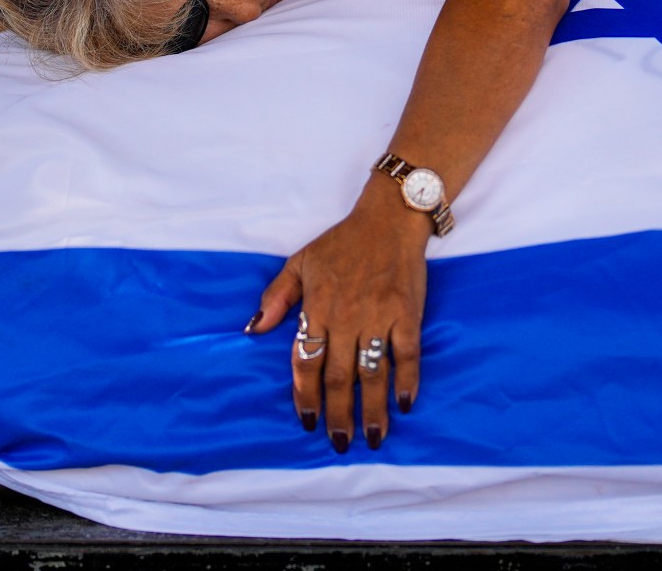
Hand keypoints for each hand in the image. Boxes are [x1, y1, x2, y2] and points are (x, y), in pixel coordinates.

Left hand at [247, 190, 429, 452]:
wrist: (389, 218)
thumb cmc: (342, 241)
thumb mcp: (301, 262)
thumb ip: (277, 297)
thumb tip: (253, 330)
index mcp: (317, 307)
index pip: (307, 361)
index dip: (306, 395)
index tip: (308, 421)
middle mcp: (346, 317)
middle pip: (340, 377)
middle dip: (338, 414)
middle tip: (339, 442)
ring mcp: (379, 316)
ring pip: (373, 373)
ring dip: (373, 409)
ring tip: (373, 437)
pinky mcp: (407, 313)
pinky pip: (407, 354)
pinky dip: (407, 380)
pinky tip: (405, 404)